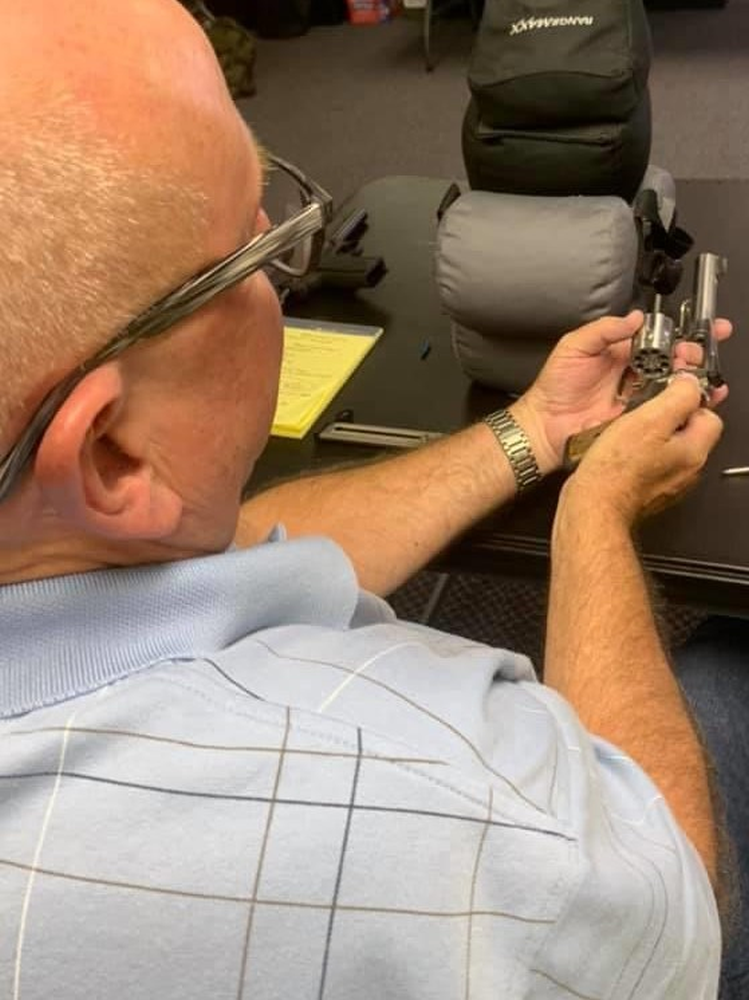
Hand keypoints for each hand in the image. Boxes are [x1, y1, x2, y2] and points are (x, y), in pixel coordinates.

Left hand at [510, 312, 732, 472]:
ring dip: (692, 376)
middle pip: (675, 360)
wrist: (545, 424)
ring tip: (693, 371)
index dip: (681, 333)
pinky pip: (667, 411)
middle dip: (691, 353)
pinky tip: (694, 396)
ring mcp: (640, 398)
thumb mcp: (574, 346)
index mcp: (622, 353)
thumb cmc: (554, 387)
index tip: (700, 328)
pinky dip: (685, 404)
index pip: (659, 338)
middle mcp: (636, 374)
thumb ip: (604, 329)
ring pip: (677, 384)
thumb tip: (634, 318)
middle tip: (690, 354)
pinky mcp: (641, 420)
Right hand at [562, 373, 723, 525]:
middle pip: (686, 431)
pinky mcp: (645, 492)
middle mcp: (686, 471)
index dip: (687, 401)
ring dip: (645, 438)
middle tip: (640, 415)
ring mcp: (667, 484)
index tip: (667, 396)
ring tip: (623, 435)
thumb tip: (689, 384)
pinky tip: (615, 454)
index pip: (709, 415)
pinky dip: (633, 456)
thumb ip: (679, 396)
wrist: (593, 507)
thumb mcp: (650, 419)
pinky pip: (645, 464)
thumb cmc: (616, 472)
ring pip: (664, 447)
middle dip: (663, 419)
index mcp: (694, 452)